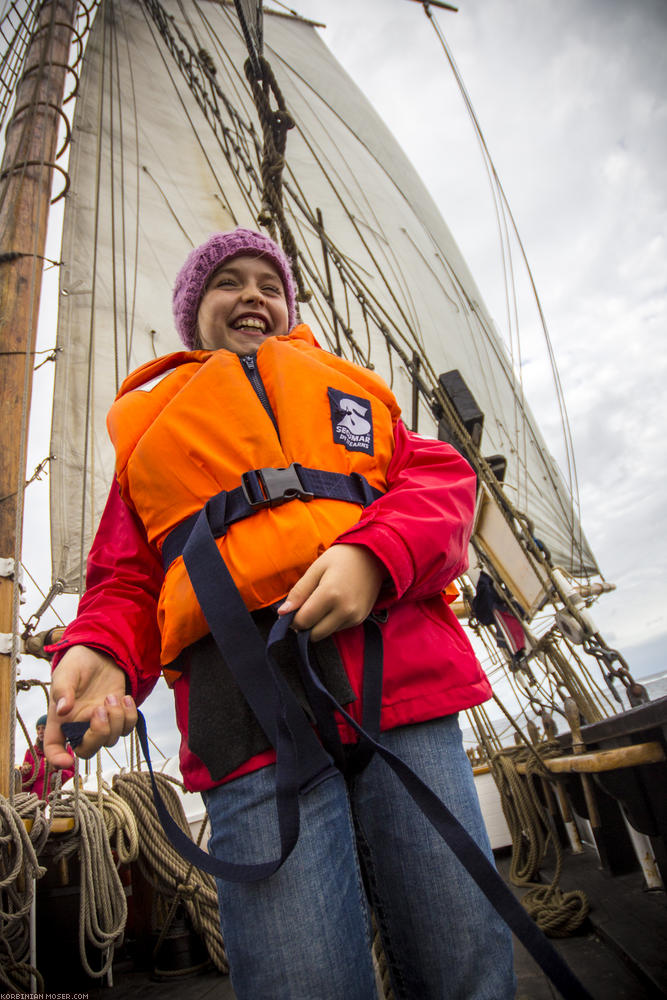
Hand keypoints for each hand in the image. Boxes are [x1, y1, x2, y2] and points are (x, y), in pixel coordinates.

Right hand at [45, 645, 136, 765]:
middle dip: (98, 734)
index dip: (57, 759)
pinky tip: (125, 698)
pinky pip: (127, 728)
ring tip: (111, 696)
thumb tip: (62, 710)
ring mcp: (99, 722)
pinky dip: (129, 716)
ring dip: (115, 719)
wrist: (99, 653)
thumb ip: (62, 690)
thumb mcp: (66, 672)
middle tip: (100, 709)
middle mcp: (79, 725)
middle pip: (88, 750)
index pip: (53, 747)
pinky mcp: (118, 715)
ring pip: (110, 740)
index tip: (67, 761)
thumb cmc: (77, 664)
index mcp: (60, 719)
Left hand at [278, 544, 386, 640]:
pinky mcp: (360, 620)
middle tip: (305, 607)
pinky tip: (334, 605)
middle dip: (305, 625)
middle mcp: (344, 610)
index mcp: (330, 595)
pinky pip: (337, 629)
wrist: (373, 557)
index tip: (292, 609)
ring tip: (321, 603)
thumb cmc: (341, 558)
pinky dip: (330, 622)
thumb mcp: (316, 569)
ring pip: (325, 633)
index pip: (303, 621)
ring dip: (318, 625)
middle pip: (313, 634)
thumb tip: (282, 613)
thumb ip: (299, 592)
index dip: (292, 618)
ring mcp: (354, 617)